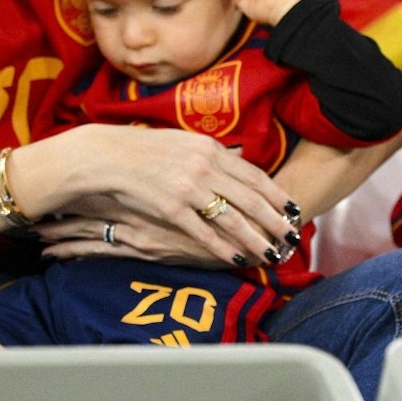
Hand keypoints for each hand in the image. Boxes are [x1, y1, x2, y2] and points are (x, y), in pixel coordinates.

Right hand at [44, 123, 298, 263]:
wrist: (108, 156)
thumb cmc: (148, 150)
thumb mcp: (186, 141)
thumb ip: (215, 152)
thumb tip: (242, 156)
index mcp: (211, 149)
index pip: (254, 175)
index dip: (276, 194)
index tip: (293, 208)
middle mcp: (205, 167)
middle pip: (251, 199)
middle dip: (275, 220)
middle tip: (293, 236)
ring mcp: (189, 188)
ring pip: (232, 220)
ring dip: (255, 239)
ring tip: (272, 253)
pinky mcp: (172, 208)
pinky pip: (204, 233)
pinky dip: (223, 248)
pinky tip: (238, 259)